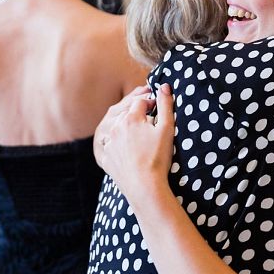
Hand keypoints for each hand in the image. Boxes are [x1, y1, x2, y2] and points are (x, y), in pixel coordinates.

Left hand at [94, 84, 173, 200]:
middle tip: (148, 113)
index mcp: (130, 118)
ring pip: (117, 128)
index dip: (150, 102)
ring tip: (138, 130)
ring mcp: (109, 143)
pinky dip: (117, 142)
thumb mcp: (166, 129)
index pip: (140, 102)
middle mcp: (116, 127)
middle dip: (137, 111)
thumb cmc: (158, 158)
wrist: (145, 187)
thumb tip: (164, 86)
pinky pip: (110, 145)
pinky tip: (127, 146)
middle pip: (127, 112)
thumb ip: (166, 106)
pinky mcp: (106, 157)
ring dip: (126, 125)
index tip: (157, 106)